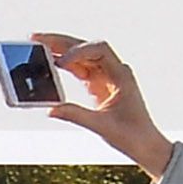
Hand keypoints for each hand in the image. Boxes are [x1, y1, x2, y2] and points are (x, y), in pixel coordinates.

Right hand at [30, 34, 169, 179]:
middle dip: (61, 42)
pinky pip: (79, 69)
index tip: (61, 62)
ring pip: (80, 55)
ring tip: (36, 46)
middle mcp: (114, 71)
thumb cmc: (132, 135)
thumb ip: (77, 115)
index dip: (79, 51)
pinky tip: (48, 63)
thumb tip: (51, 109)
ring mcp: (106, 76)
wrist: (145, 144)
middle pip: (86, 47)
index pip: (100, 50)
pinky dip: (64, 65)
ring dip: (60, 50)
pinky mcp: (98, 85)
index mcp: (121, 75)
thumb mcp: (103, 127)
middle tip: (36, 38)